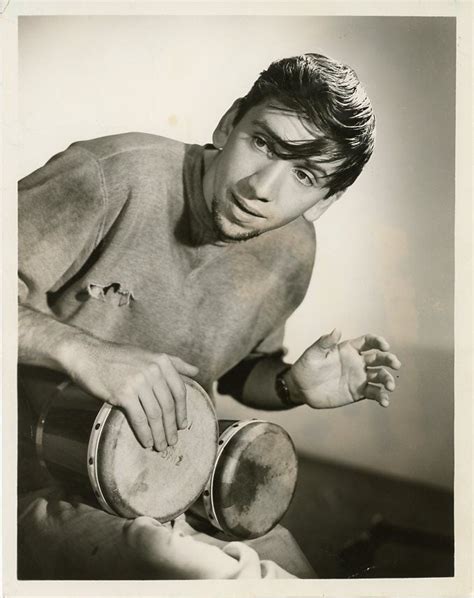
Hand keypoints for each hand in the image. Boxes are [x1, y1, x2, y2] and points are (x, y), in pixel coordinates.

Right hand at [67, 338, 198, 450]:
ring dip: (160, 434)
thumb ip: (173, 363)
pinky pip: (139, 418)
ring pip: (155, 414)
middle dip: (171, 427)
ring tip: (161, 446)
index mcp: (162, 361)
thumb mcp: (148, 355)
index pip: (179, 391)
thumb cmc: (117, 357)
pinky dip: (145, 433)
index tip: (183, 425)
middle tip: (172, 441)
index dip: (182, 411)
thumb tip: (196, 372)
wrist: (87, 354)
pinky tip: (147, 442)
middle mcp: (153, 370)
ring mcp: (138, 381)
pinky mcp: (123, 393)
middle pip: (168, 405)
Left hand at [286, 329, 400, 408]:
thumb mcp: (313, 353)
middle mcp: (358, 362)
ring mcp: (360, 377)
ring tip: (390, 386)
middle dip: (389, 360)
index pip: (368, 342)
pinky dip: (382, 397)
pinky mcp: (359, 392)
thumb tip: (337, 330)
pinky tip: (384, 401)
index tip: (384, 346)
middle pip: (379, 358)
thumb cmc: (306, 366)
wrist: (301, 388)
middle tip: (396, 364)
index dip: (378, 341)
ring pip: (380, 376)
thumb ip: (324, 342)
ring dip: (388, 380)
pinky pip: (374, 393)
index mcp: (348, 349)